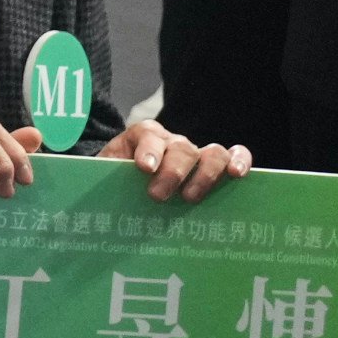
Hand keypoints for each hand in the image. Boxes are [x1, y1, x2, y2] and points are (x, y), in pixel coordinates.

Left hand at [106, 118, 248, 202]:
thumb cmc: (118, 180)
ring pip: (211, 153)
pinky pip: (235, 154)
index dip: (149, 150)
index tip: (145, 168)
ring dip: (204, 176)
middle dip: (172, 172)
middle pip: (181, 148)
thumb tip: (96, 202)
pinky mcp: (214, 164)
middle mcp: (172, 141)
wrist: (125, 181)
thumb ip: (107, 181)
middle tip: (158, 196)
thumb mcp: (107, 177)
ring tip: (191, 198)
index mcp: (142, 137)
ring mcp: (196, 152)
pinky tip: (237, 175)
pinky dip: (240, 160)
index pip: (148, 135)